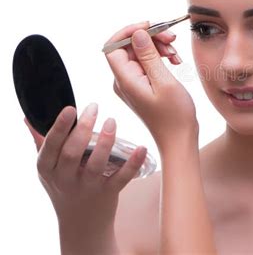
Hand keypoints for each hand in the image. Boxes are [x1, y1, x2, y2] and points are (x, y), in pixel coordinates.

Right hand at [25, 103, 147, 227]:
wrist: (81, 224)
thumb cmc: (64, 187)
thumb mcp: (48, 169)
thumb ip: (42, 143)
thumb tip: (31, 118)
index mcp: (48, 170)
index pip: (50, 146)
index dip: (59, 127)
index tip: (70, 108)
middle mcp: (65, 180)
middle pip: (72, 153)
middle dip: (82, 129)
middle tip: (94, 107)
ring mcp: (88, 187)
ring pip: (95, 165)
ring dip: (104, 142)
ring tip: (111, 121)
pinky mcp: (108, 193)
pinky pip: (121, 178)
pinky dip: (132, 163)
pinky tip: (141, 148)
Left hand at [104, 21, 198, 150]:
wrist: (179, 139)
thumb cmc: (174, 116)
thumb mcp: (164, 81)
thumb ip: (149, 56)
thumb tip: (137, 33)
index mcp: (125, 79)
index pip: (113, 45)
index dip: (130, 31)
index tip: (151, 26)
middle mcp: (124, 80)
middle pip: (129, 46)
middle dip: (151, 38)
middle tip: (171, 38)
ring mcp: (132, 83)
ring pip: (140, 53)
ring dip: (158, 47)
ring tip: (175, 54)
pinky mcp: (142, 85)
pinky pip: (147, 63)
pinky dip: (160, 58)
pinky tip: (174, 61)